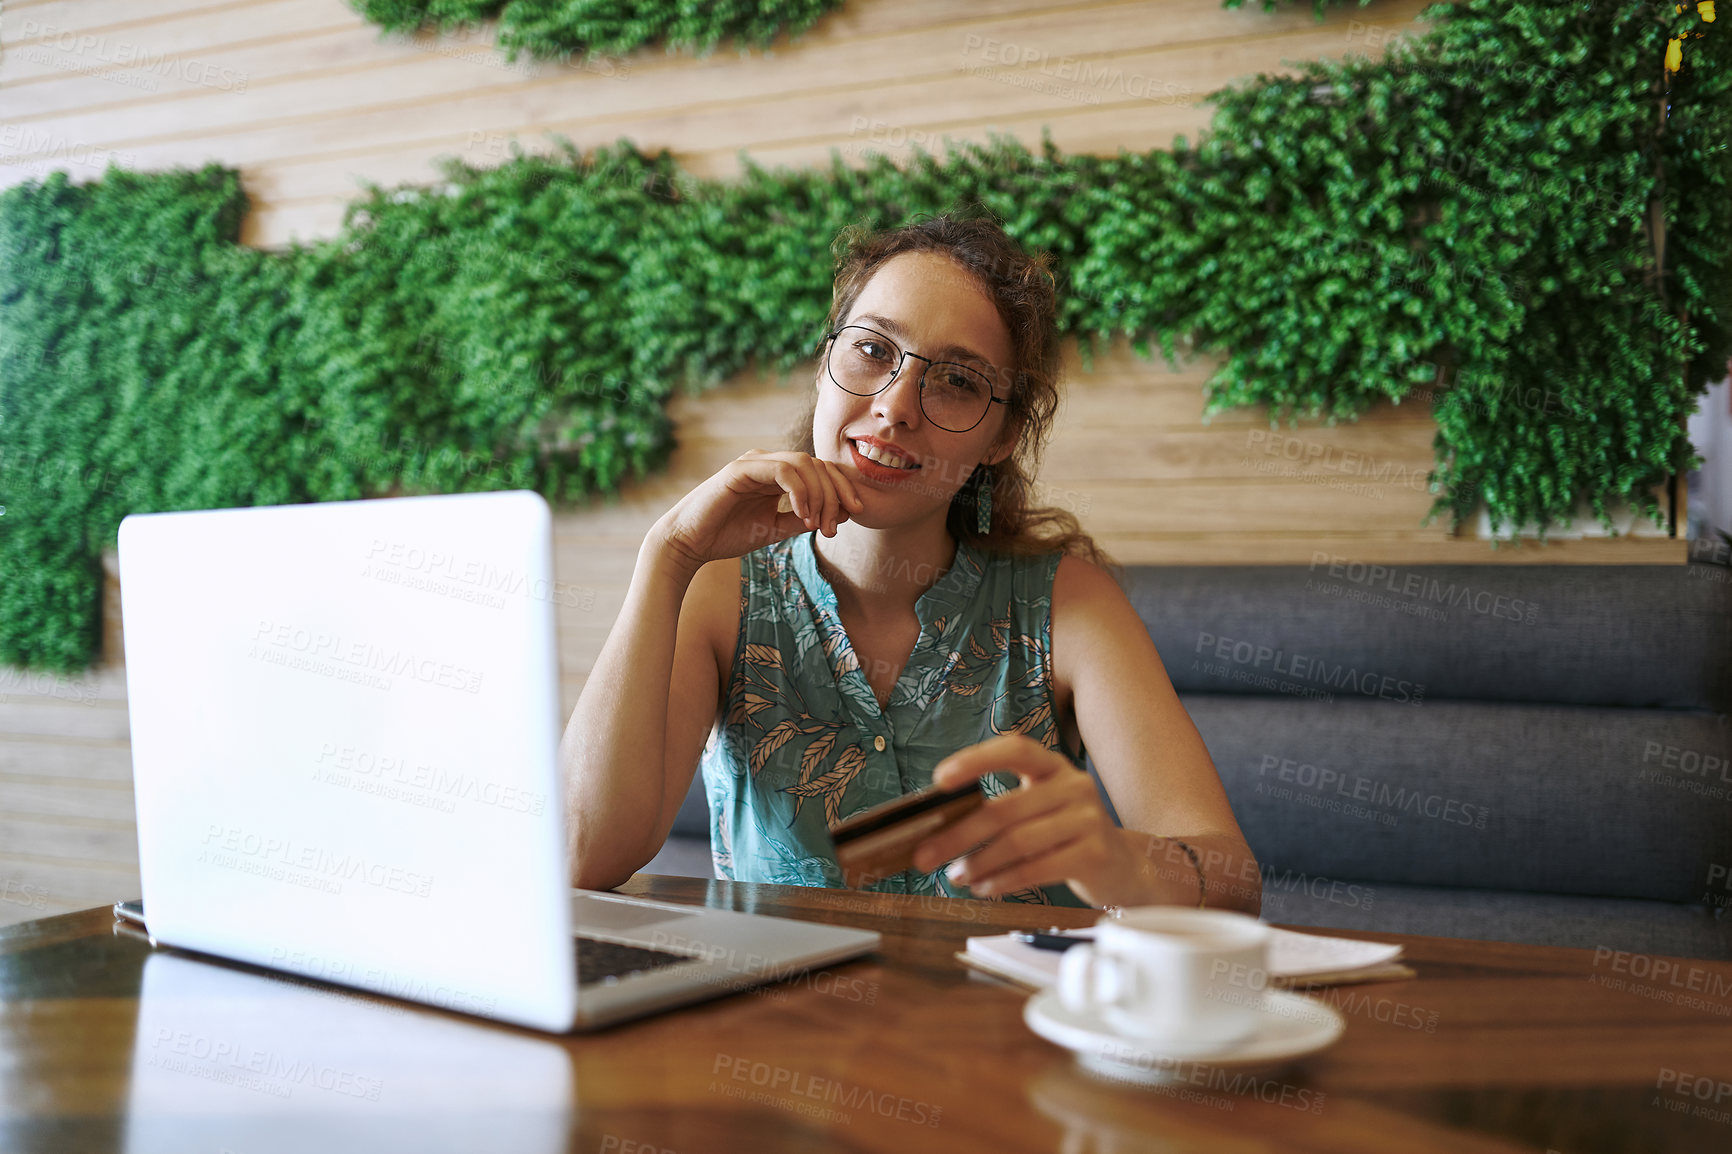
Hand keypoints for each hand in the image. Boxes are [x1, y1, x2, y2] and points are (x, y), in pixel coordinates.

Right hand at [654, 450, 863, 573]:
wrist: (690, 543)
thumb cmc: (728, 535)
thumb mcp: (776, 529)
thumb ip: (804, 519)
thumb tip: (841, 513)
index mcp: (776, 474)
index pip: (820, 469)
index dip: (841, 487)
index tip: (854, 513)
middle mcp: (767, 462)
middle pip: (817, 463)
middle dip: (835, 493)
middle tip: (837, 525)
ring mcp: (754, 462)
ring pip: (804, 463)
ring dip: (819, 494)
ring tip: (817, 524)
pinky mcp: (741, 469)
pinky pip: (782, 470)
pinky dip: (799, 491)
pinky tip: (802, 515)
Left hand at [910, 734, 1145, 908]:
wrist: (1124, 866)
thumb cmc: (1067, 836)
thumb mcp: (1040, 810)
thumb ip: (1002, 812)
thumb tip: (938, 829)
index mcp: (1053, 767)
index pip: (1014, 750)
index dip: (975, 760)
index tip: (939, 780)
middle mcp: (1073, 785)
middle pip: (1004, 809)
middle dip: (957, 835)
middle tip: (924, 855)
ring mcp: (1088, 818)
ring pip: (1017, 841)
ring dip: (977, 863)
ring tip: (955, 876)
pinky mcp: (1094, 853)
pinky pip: (1037, 868)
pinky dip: (1003, 881)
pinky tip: (984, 888)